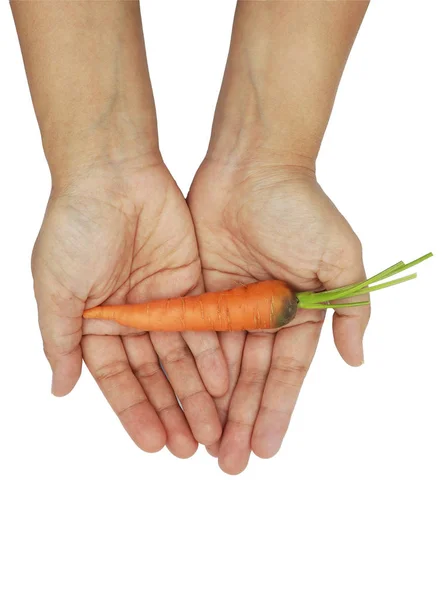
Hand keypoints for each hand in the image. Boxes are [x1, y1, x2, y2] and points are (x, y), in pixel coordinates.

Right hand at [32, 157, 227, 456]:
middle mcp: (131, 319)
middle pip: (155, 375)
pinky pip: (205, 325)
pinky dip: (213, 354)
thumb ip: (61, 340)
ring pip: (183, 357)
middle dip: (172, 411)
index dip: (135, 412)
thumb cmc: (74, 228)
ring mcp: (162, 303)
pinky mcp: (191, 283)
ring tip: (214, 429)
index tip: (154, 445)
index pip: (118, 380)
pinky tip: (223, 385)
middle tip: (191, 449)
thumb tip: (60, 390)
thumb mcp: (56, 290)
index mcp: (95, 324)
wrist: (113, 173)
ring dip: (197, 394)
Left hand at [189, 158, 369, 473]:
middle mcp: (263, 315)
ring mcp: (229, 304)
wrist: (252, 166)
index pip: (285, 374)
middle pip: (250, 379)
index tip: (266, 449)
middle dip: (241, 421)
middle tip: (230, 465)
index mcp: (298, 313)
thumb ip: (350, 310)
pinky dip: (189, 371)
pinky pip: (194, 337)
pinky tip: (183, 403)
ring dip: (213, 406)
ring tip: (204, 447)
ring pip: (219, 366)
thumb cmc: (301, 209)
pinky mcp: (198, 290)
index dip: (276, 411)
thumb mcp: (340, 260)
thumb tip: (356, 360)